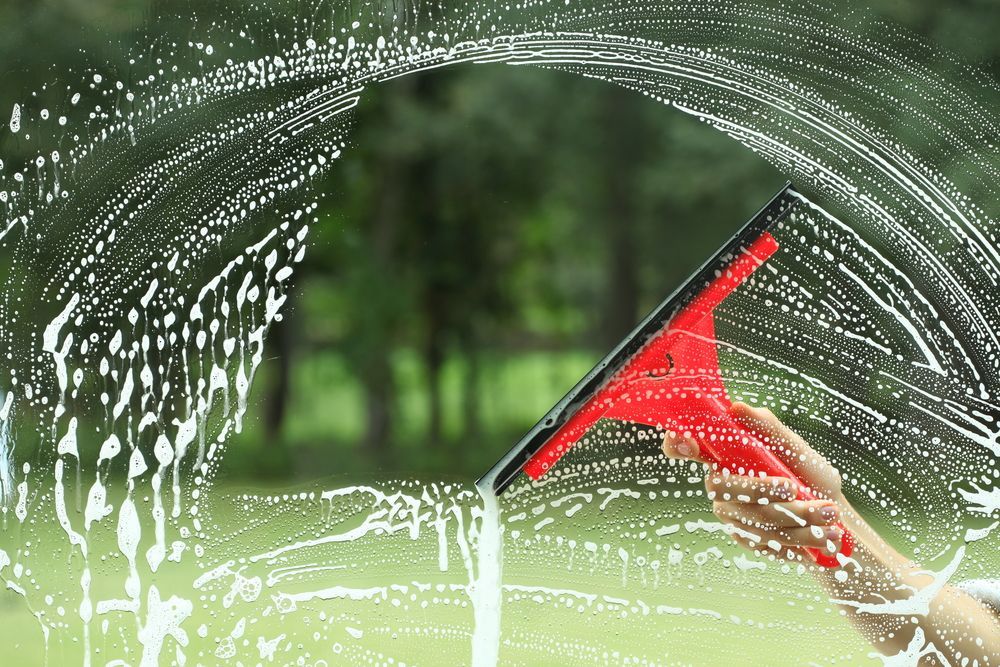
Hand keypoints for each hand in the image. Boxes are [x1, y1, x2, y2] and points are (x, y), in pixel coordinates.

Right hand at [661, 402, 844, 559]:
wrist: (833, 519)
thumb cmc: (809, 476)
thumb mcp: (795, 449)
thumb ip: (767, 430)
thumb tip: (736, 407)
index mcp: (725, 457)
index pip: (686, 448)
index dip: (677, 443)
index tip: (687, 441)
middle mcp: (722, 487)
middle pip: (722, 488)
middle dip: (760, 489)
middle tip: (793, 487)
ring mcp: (733, 516)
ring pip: (754, 518)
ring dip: (796, 517)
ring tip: (828, 513)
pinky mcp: (748, 540)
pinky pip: (767, 541)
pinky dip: (800, 537)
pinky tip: (823, 534)